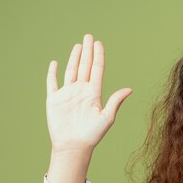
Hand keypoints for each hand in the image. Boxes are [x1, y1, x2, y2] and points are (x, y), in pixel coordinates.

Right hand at [46, 33, 132, 152]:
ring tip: (78, 46)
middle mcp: (81, 91)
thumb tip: (130, 89)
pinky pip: (52, 83)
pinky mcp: (54, 99)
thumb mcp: (106, 118)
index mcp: (94, 93)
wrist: (74, 146)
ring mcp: (67, 94)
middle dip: (87, 51)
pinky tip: (54, 63)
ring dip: (74, 58)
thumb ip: (115, 102)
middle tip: (89, 36)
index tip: (99, 43)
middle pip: (84, 66)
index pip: (96, 70)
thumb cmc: (92, 135)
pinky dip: (52, 73)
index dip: (98, 56)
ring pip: (71, 71)